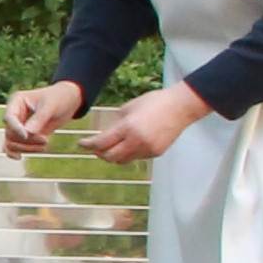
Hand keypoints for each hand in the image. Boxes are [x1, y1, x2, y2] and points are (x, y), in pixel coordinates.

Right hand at [0, 79, 87, 156]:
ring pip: (11, 142)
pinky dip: (19, 151)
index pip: (9, 118)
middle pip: (10, 133)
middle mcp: (15, 114)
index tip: (26, 136)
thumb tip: (27, 134)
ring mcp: (19, 125)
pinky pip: (16, 146)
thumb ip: (39, 119)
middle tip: (45, 140)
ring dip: (25, 148)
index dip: (15, 128)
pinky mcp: (25, 134)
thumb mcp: (51, 106)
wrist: (69, 100)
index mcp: (17, 102)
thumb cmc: (60, 98)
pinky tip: (21, 157)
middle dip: (26, 140)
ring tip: (44, 146)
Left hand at [87, 83, 210, 164]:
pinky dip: (129, 154)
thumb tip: (104, 135)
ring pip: (123, 160)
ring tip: (109, 148)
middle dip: (99, 153)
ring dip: (114, 155)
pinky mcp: (156, 153)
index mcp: (128, 128)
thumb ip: (116, 123)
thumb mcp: (129, 108)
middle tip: (94, 148)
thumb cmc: (154, 102)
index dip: (88, 145)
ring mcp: (148, 149)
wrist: (181, 107)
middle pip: (110, 157)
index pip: (101, 143)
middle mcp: (137, 141)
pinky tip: (128, 145)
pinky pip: (137, 157)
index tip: (81, 144)